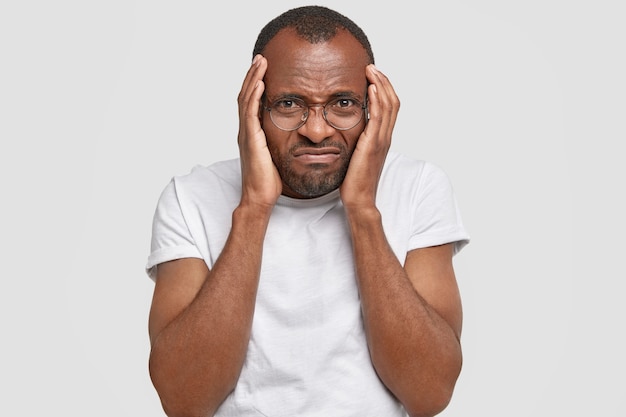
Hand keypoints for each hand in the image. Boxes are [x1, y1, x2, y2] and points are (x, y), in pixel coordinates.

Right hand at [237, 55, 281, 208]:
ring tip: (260, 62)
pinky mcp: (250, 140)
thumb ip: (281, 143)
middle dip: (253, 75)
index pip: (252, 102)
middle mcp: (247, 131)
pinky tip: (260, 83)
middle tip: (261, 57)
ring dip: (253, 79)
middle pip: (246, 95)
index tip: (265, 69)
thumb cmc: (270, 181)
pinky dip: (254, 96)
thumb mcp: (278, 156)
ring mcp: (247, 134)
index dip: (257, 84)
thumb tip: (296, 136)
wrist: (260, 197)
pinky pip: (250, 113)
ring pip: (246, 99)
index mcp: (253, 133)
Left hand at [340, 64, 399, 209]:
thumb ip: (356, 141)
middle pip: (392, 102)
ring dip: (380, 85)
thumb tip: (345, 129)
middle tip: (372, 67)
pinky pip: (378, 118)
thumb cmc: (354, 181)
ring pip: (388, 106)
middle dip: (383, 82)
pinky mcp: (372, 145)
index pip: (389, 107)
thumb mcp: (356, 155)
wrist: (359, 199)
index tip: (373, 76)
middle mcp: (385, 137)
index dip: (384, 89)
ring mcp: (381, 141)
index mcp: (382, 139)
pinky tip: (370, 89)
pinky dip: (376, 101)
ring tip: (371, 71)